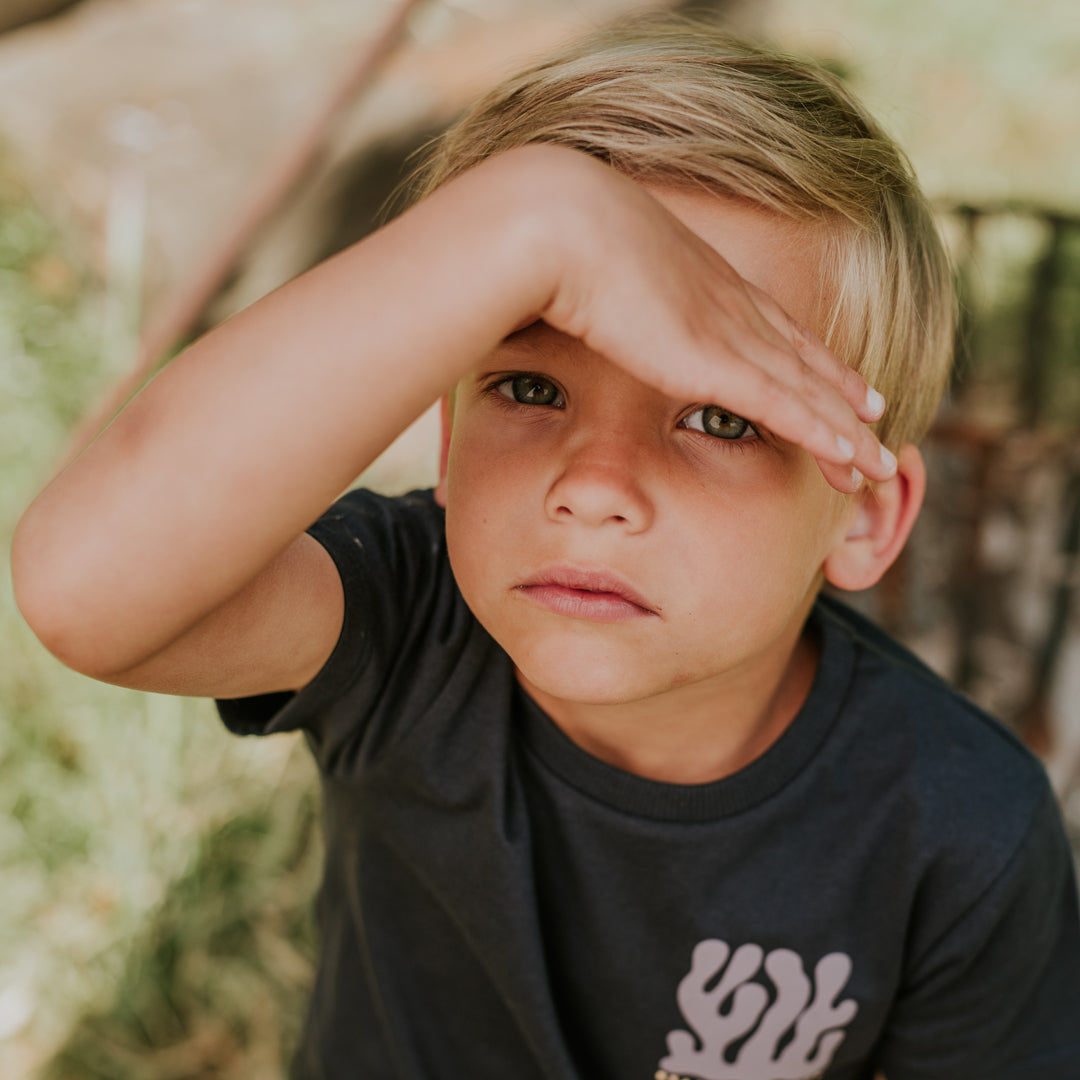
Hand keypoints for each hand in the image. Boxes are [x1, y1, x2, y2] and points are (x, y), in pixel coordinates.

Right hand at [530, 147, 891, 491]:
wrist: (561, 224)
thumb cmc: (558, 238)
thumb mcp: (590, 266)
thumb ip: (601, 293)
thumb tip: (580, 304)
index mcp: (703, 281)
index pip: (771, 327)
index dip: (805, 356)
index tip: (831, 376)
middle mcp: (730, 304)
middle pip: (801, 361)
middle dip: (840, 397)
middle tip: (876, 421)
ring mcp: (730, 332)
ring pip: (809, 392)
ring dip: (847, 431)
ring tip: (880, 460)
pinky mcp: (718, 364)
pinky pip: (789, 409)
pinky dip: (826, 436)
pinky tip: (855, 458)